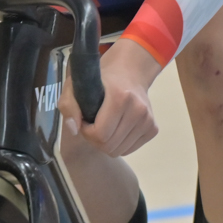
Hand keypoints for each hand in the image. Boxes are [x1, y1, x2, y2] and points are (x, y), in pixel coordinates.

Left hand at [62, 39, 159, 158]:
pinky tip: (117, 127)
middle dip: (95, 139)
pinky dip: (120, 143)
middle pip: (110, 146)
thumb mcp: (76, 85)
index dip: (86, 132)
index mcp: (121, 97)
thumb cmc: (100, 79)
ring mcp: (148, 120)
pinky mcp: (153, 129)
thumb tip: (74, 130)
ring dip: (107, 142)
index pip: (100, 134)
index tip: (85, 120)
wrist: (130, 72)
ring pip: (120, 151)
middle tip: (93, 123)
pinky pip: (130, 149)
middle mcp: (138, 110)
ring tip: (105, 124)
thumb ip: (69, 106)